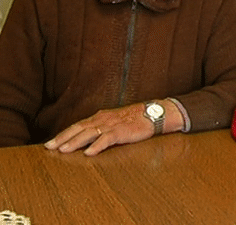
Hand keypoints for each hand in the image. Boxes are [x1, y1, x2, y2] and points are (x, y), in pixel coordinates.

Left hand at [44, 99, 180, 155]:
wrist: (153, 114)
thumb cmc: (134, 119)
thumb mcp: (114, 121)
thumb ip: (101, 128)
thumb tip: (87, 140)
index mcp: (100, 117)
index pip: (78, 125)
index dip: (64, 134)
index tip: (51, 142)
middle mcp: (102, 120)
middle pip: (79, 128)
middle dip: (63, 138)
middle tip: (49, 147)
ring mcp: (111, 125)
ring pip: (89, 133)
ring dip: (75, 142)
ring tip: (63, 150)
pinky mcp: (121, 131)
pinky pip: (106, 139)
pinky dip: (97, 146)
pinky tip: (89, 153)